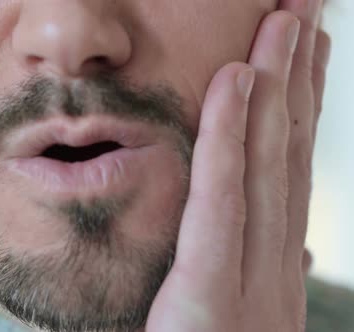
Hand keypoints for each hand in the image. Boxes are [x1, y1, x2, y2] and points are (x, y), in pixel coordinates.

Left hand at [146, 0, 330, 330]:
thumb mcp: (242, 323)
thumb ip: (264, 280)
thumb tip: (297, 250)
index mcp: (270, 267)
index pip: (286, 172)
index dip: (300, 108)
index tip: (306, 54)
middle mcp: (271, 263)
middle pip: (286, 154)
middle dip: (298, 77)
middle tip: (305, 10)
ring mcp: (250, 279)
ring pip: (266, 164)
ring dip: (277, 88)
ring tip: (285, 21)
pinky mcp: (210, 294)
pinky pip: (220, 201)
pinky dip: (230, 138)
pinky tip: (237, 82)